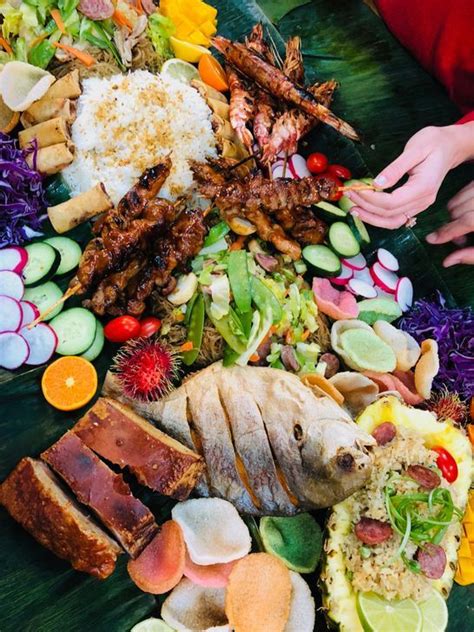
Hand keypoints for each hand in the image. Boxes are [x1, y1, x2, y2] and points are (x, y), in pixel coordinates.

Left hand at [347, 123, 473, 228]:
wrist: (450, 146)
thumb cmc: (434, 143)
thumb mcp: (415, 149)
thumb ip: (396, 168)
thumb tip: (376, 183)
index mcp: (424, 187)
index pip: (391, 202)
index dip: (371, 199)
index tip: (356, 189)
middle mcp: (423, 201)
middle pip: (389, 214)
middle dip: (366, 206)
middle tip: (349, 195)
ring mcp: (420, 205)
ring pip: (392, 221)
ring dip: (370, 217)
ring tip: (352, 208)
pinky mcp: (415, 205)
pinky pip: (395, 217)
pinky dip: (379, 217)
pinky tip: (365, 210)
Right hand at [426, 181, 473, 265]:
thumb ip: (470, 255)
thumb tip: (447, 262)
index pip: (465, 221)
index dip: (447, 232)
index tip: (431, 239)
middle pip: (457, 210)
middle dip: (452, 224)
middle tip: (459, 237)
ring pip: (457, 200)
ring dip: (455, 213)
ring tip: (465, 225)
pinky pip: (465, 189)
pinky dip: (462, 201)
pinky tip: (469, 211)